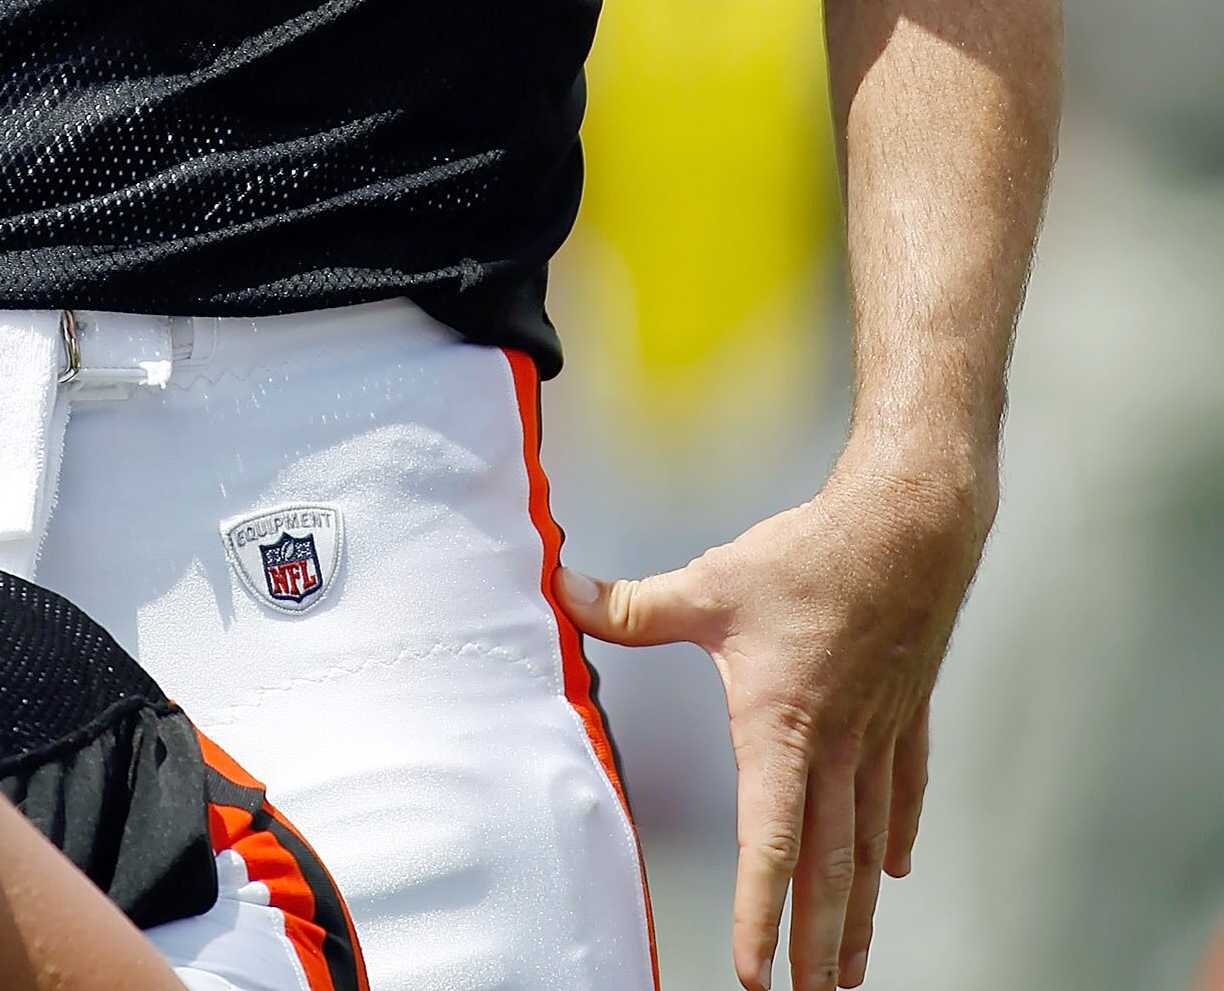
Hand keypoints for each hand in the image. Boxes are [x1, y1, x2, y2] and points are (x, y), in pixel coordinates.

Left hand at [558, 454, 989, 990]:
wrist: (909, 526)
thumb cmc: (811, 556)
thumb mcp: (712, 582)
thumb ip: (635, 605)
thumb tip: (561, 590)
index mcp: (784, 726)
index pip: (770, 840)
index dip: (761, 911)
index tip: (757, 973)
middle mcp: (838, 745)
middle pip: (828, 864)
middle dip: (817, 941)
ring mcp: (879, 733)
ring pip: (869, 843)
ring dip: (857, 909)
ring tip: (848, 968)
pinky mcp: (906, 712)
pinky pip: (904, 790)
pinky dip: (896, 834)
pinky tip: (895, 870)